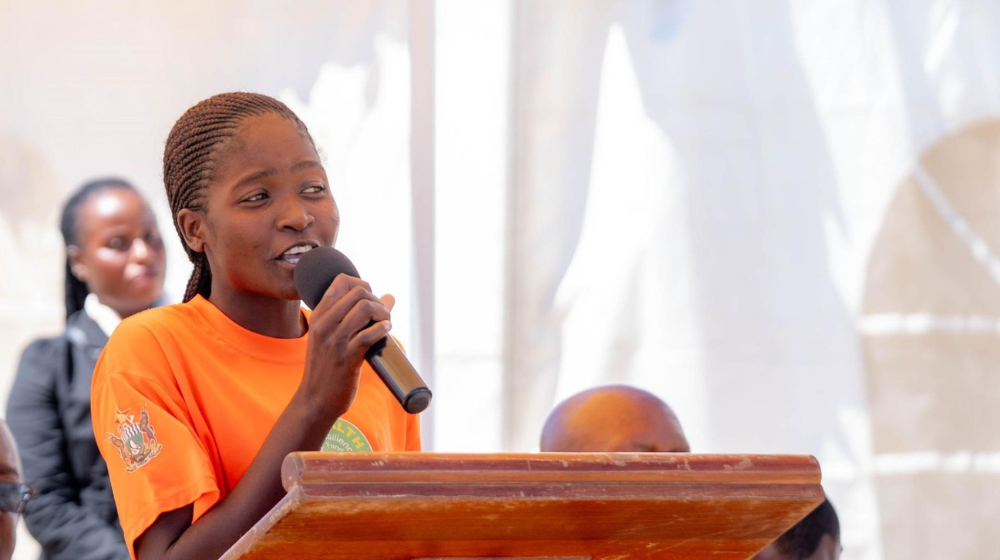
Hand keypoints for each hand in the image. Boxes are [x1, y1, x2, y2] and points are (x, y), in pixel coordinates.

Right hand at [298, 274, 392, 418]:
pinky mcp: (347, 358)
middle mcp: (324, 325)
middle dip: (377, 299)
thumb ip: (355, 315)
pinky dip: (382, 328)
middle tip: (382, 315)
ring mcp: (334, 341)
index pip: (341, 281)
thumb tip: (390, 296)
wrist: (316, 399)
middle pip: (358, 292)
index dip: (363, 284)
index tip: (370, 299)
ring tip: (386, 322)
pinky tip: (386, 330)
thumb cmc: (328, 366)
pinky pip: (369, 334)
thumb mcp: (332, 336)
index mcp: (318, 316)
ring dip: (383, 313)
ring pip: (365, 308)